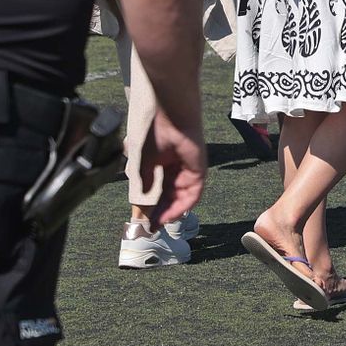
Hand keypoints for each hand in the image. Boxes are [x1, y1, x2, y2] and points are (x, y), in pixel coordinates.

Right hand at [141, 108, 207, 230]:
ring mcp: (190, 171)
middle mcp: (179, 171)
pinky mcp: (200, 170)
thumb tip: (145, 194)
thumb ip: (146, 178)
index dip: (155, 207)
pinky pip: (194, 192)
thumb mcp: (146, 161)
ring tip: (161, 223)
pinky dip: (184, 205)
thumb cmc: (158, 133)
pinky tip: (173, 214)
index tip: (147, 221)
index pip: (162, 192)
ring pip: (183, 198)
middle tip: (153, 227)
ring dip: (172, 212)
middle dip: (163, 213)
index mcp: (166, 167)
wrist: (172, 118)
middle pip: (173, 198)